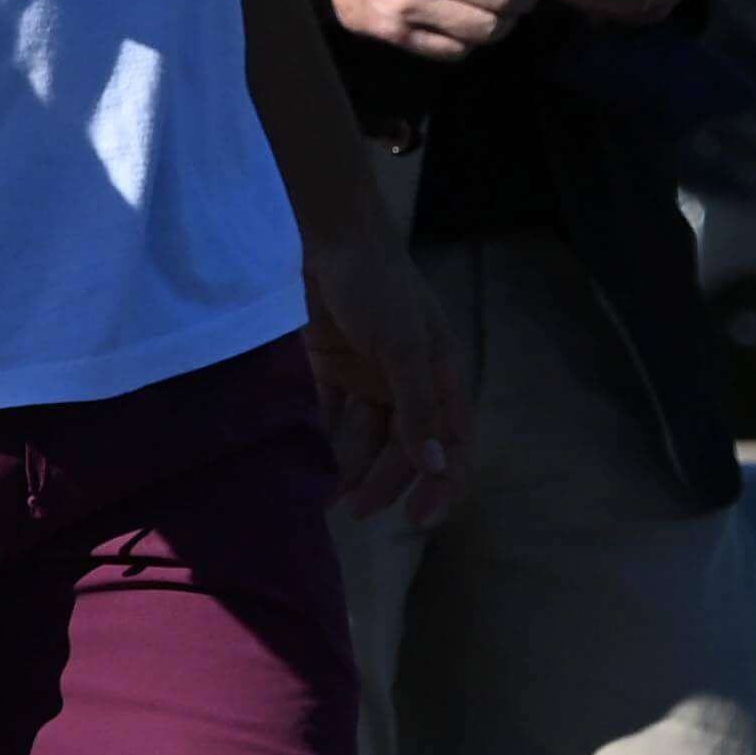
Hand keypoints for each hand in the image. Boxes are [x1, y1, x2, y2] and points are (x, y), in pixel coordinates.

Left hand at [300, 214, 466, 526]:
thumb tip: (433, 466)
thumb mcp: (404, 346)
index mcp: (440, 375)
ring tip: (326, 496)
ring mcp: (367, 375)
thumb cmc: (378, 285)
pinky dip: (320, 440)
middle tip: (357, 510)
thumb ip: (416, 406)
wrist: (325, 234)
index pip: (451, 442)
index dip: (442, 483)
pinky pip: (328, 415)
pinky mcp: (328, 367)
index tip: (419, 520)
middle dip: (386, 481)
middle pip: (404, 447)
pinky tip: (304, 463)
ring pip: (364, 437)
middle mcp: (407, 381)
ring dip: (350, 467)